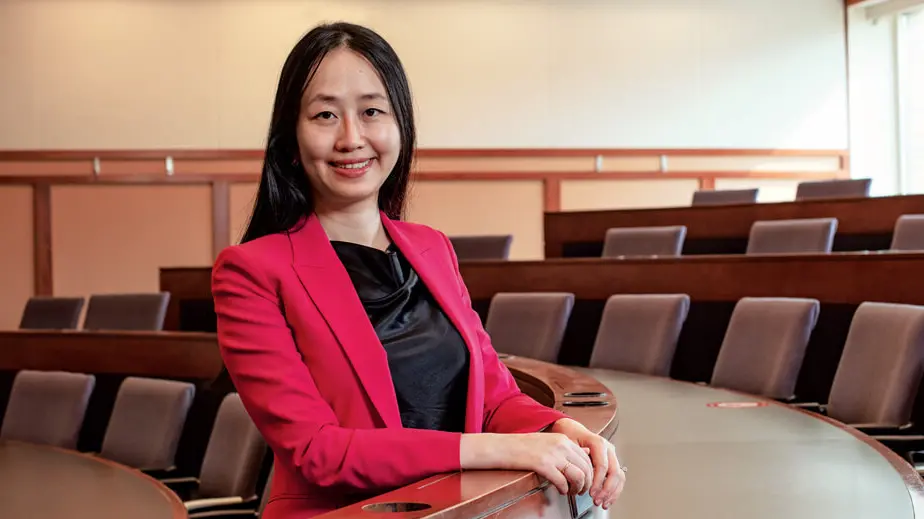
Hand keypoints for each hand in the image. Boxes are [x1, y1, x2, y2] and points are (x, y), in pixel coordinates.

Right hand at [460, 432, 593, 495]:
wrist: (502, 446)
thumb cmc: (521, 446)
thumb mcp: (546, 442)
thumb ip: (564, 449)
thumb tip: (582, 457)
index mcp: (562, 439)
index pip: (586, 457)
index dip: (589, 472)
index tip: (586, 480)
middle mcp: (561, 445)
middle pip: (586, 467)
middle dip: (587, 483)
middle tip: (581, 490)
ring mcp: (553, 454)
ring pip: (579, 476)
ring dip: (578, 488)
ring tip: (572, 492)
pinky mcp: (543, 465)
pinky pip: (562, 481)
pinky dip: (564, 490)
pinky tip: (560, 491)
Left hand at [549, 418, 625, 509]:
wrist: (573, 431)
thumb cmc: (570, 436)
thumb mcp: (569, 443)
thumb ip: (577, 456)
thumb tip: (582, 470)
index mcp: (598, 443)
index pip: (602, 465)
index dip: (597, 481)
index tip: (591, 492)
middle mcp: (608, 449)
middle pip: (614, 472)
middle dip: (606, 489)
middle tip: (597, 500)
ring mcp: (611, 456)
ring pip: (619, 476)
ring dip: (612, 492)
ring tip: (603, 502)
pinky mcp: (612, 462)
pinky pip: (618, 478)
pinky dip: (614, 490)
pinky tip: (607, 499)